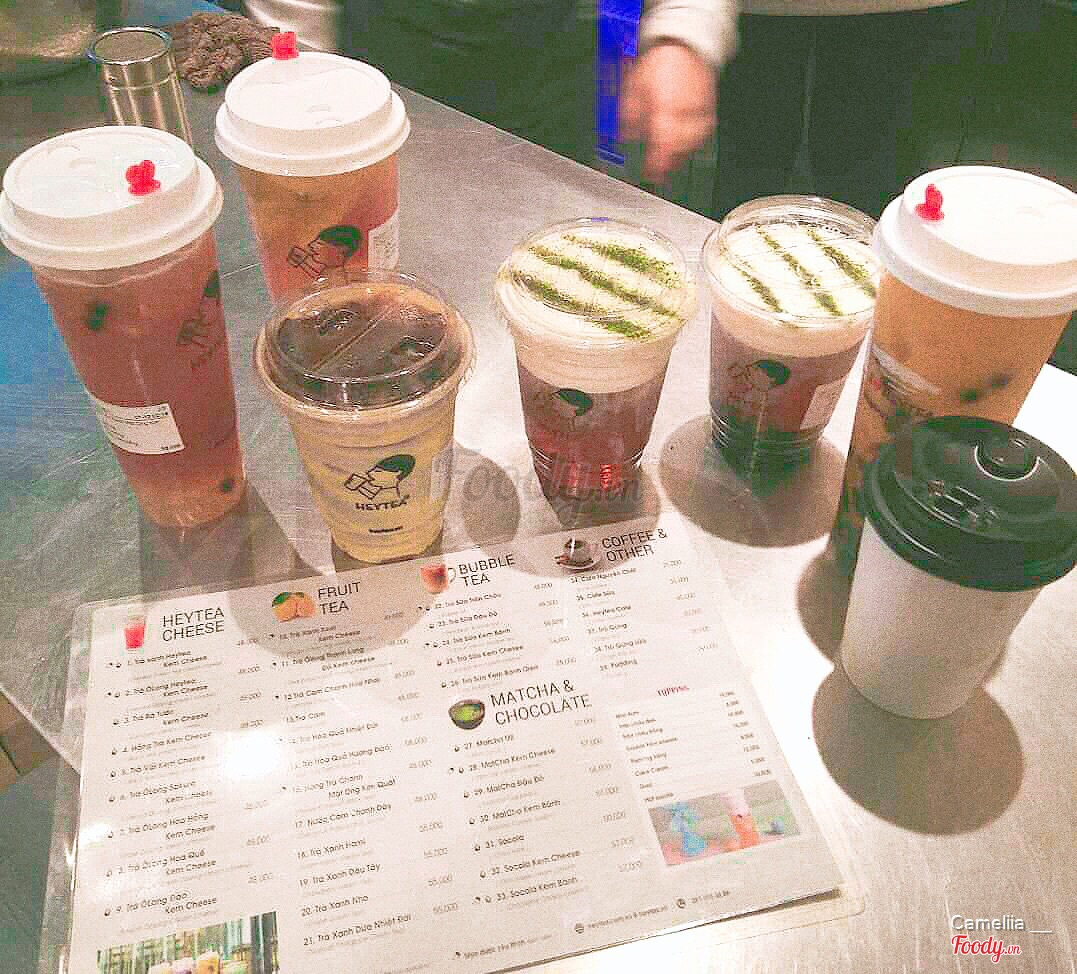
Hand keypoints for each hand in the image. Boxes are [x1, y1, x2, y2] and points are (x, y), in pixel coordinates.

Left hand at [620, 42, 716, 183]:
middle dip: (668, 165)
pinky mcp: (709, 109)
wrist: (686, 44)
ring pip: (693, 144)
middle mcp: (685, 113)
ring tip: (671, 165)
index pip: (661, 146)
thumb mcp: (635, 88)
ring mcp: (700, 112)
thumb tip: (627, 136)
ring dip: (681, 158)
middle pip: (678, 150)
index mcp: (665, 109)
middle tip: (658, 175)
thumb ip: (631, 115)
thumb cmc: (660, 63)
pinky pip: (703, 133)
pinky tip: (686, 148)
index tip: (648, 174)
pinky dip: (694, 144)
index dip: (654, 165)